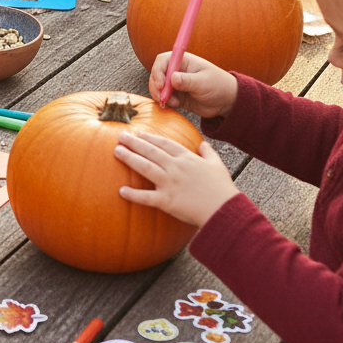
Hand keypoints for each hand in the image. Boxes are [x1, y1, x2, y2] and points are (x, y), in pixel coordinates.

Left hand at [115, 130, 237, 226]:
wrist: (225, 210)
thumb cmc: (223, 189)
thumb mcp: (218, 165)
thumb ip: (208, 153)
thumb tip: (203, 143)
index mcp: (187, 158)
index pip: (165, 143)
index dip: (150, 137)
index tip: (139, 132)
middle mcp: (176, 168)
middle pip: (151, 151)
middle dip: (134, 142)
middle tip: (121, 135)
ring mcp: (170, 183)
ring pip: (145, 167)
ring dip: (129, 158)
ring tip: (117, 151)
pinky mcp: (167, 201)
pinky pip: (146, 197)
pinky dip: (133, 195)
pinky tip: (121, 190)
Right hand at [148, 50, 237, 116]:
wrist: (227, 102)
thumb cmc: (218, 85)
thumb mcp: (204, 82)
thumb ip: (188, 80)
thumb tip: (172, 78)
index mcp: (183, 61)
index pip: (163, 61)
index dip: (158, 71)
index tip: (161, 85)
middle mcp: (176, 70)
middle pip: (157, 75)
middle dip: (156, 87)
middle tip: (163, 98)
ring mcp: (175, 84)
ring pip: (158, 88)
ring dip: (161, 96)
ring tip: (173, 103)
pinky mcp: (176, 95)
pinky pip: (164, 98)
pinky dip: (165, 103)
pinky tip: (174, 106)